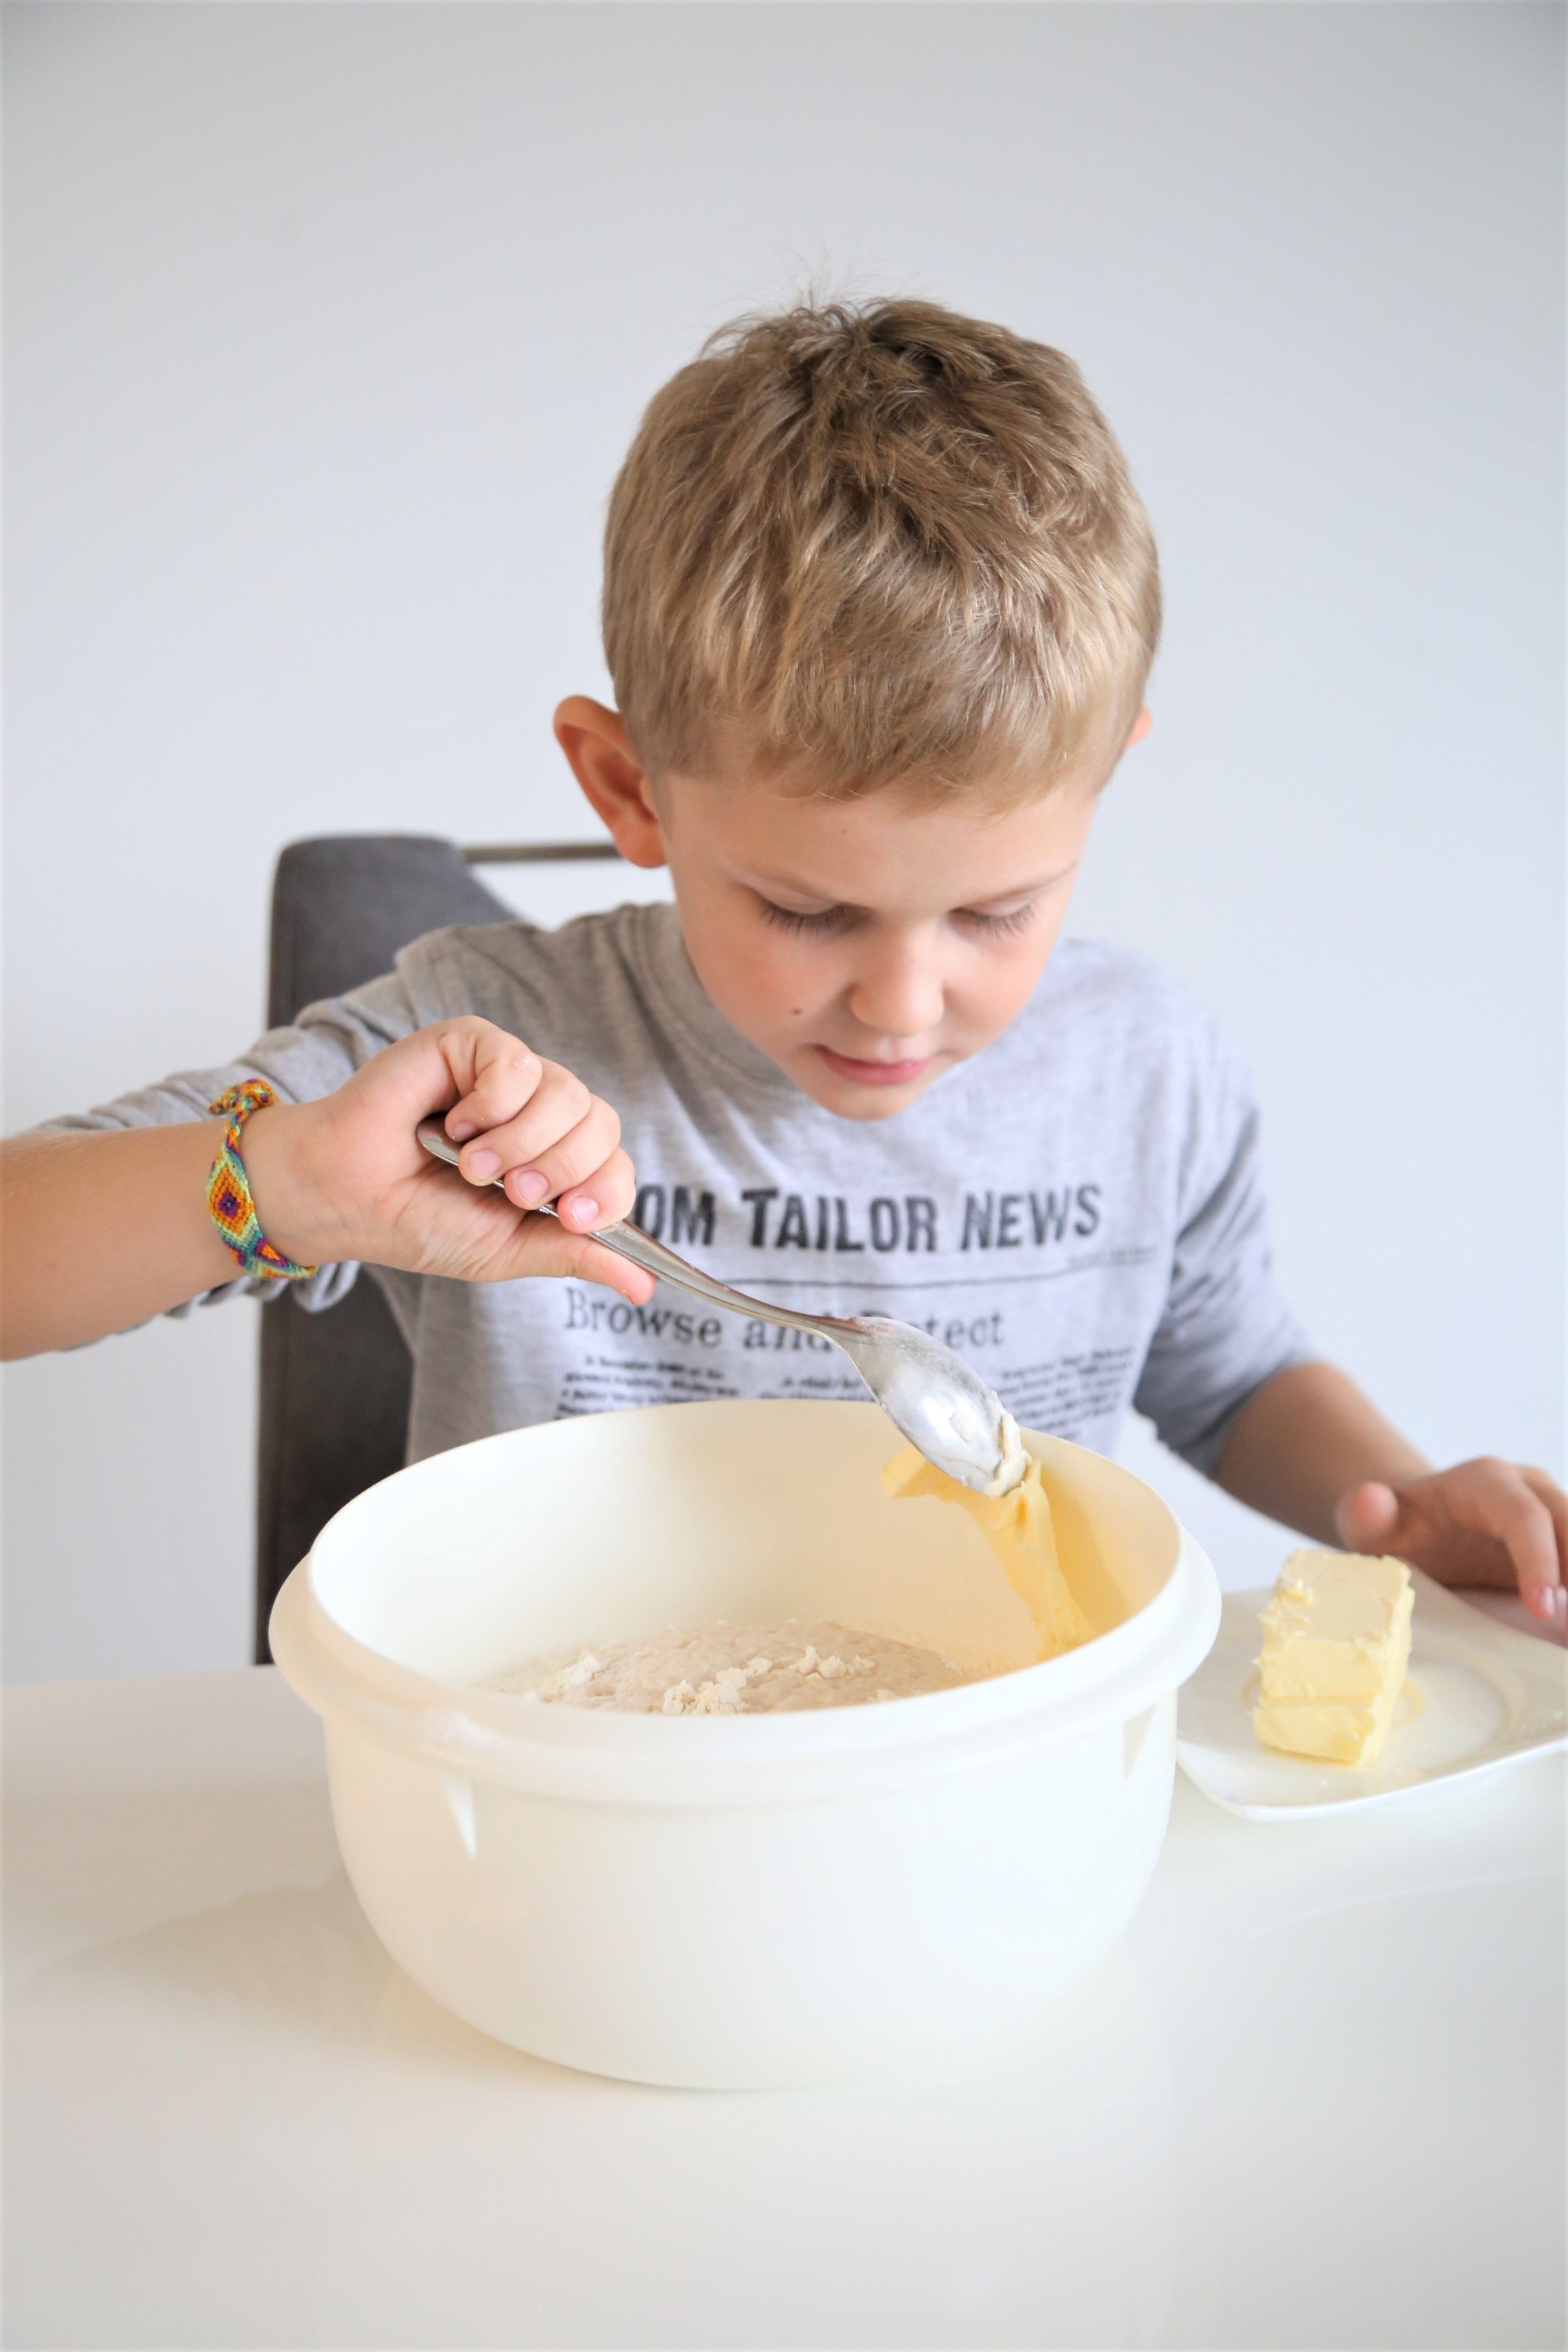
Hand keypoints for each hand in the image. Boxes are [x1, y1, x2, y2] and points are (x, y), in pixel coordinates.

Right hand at [243, 1017, 655, 1302]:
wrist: (350, 1199)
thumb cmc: (421, 1221)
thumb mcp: (508, 1250)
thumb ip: (575, 1255)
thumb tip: (644, 1288)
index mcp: (557, 1161)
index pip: (617, 1165)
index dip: (605, 1190)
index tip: (571, 1216)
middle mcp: (543, 1113)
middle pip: (602, 1124)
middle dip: (560, 1168)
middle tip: (510, 1193)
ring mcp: (511, 1076)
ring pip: (566, 1093)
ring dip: (520, 1142)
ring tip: (470, 1165)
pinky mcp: (474, 1044)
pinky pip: (517, 1065)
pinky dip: (489, 1105)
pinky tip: (451, 1124)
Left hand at [1335, 1458, 1567, 1622]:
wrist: (1415, 1521)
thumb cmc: (1397, 1525)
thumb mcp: (1370, 1522)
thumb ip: (1366, 1513)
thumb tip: (1369, 1500)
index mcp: (1486, 1483)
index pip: (1524, 1515)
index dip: (1537, 1559)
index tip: (1540, 1608)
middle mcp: (1530, 1489)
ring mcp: (1553, 1512)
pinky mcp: (1562, 1541)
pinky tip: (1566, 1630)